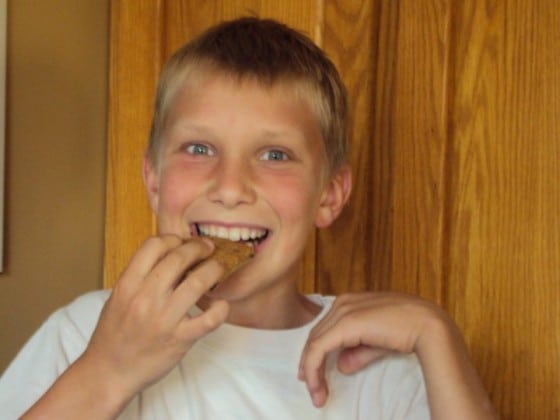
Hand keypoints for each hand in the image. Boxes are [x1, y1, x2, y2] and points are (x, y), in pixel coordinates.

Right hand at [80, 235, 228, 405]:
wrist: (109, 372)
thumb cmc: (114, 334)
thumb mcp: (118, 297)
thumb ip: (140, 275)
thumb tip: (169, 253)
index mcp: (127, 285)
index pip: (153, 246)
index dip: (172, 238)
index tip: (182, 242)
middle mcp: (145, 299)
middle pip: (179, 258)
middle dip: (198, 247)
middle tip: (207, 248)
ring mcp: (164, 320)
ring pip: (198, 283)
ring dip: (213, 270)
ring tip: (217, 268)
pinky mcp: (180, 340)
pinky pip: (210, 319)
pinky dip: (221, 309)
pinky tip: (220, 304)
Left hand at [298, 291, 449, 406]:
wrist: (427, 324)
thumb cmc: (408, 330)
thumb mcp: (377, 343)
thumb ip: (358, 352)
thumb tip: (342, 366)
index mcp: (350, 302)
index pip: (325, 329)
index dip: (316, 352)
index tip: (312, 375)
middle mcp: (342, 303)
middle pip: (317, 336)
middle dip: (311, 364)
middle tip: (313, 390)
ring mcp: (343, 311)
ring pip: (314, 343)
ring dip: (312, 371)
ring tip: (316, 394)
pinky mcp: (345, 324)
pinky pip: (319, 348)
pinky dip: (313, 368)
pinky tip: (316, 385)